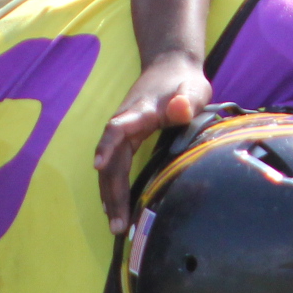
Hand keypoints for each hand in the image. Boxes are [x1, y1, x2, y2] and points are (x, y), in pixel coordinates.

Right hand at [95, 51, 209, 233]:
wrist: (170, 67)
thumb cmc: (184, 81)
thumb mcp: (193, 88)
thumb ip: (187, 99)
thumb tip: (180, 109)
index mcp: (141, 111)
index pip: (118, 128)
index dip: (108, 146)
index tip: (99, 165)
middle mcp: (125, 123)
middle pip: (112, 160)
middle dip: (112, 192)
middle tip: (118, 223)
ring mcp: (123, 132)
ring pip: (111, 167)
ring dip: (111, 195)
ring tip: (116, 225)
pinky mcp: (126, 139)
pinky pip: (115, 166)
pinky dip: (113, 187)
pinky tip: (114, 208)